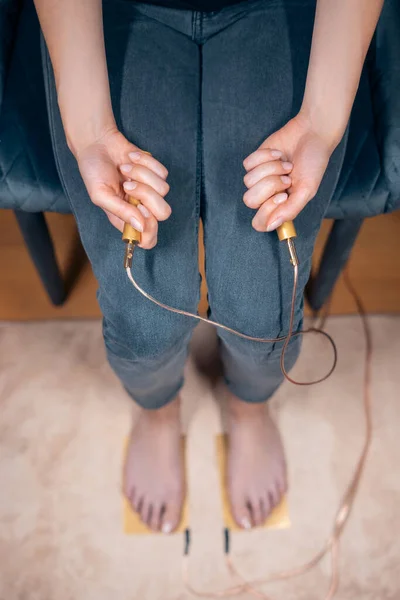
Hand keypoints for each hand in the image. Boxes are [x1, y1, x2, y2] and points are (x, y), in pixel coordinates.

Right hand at [75, 127, 170, 248]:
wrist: (98, 142)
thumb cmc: (94, 171)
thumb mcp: (100, 194)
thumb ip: (120, 212)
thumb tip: (140, 227)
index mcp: (127, 219)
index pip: (149, 239)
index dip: (150, 228)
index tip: (138, 208)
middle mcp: (141, 208)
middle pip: (163, 213)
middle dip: (147, 195)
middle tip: (128, 185)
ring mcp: (150, 190)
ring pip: (163, 189)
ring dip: (141, 174)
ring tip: (124, 168)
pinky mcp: (155, 173)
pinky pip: (162, 172)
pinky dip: (145, 162)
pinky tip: (130, 158)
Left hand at [242, 113, 334, 232]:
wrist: (311, 134)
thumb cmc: (313, 164)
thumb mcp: (307, 190)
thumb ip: (290, 210)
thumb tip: (270, 227)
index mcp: (279, 207)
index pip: (260, 222)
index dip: (267, 210)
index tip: (283, 196)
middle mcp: (267, 196)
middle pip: (249, 201)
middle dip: (269, 186)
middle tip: (286, 178)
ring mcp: (259, 178)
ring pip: (248, 181)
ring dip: (271, 169)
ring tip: (286, 164)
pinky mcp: (254, 161)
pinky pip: (248, 164)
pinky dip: (265, 156)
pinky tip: (279, 154)